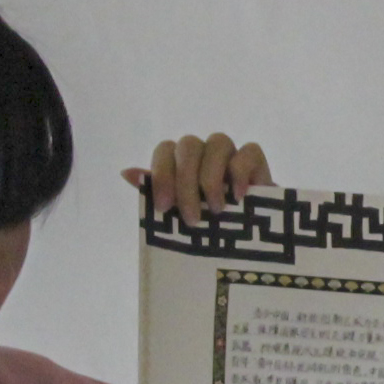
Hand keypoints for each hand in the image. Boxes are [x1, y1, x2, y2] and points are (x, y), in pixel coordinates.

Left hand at [123, 133, 271, 223]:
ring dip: (212, 177)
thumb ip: (155, 193)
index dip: (162, 175)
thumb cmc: (208, 227)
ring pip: (218, 142)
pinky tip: (238, 197)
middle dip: (186, 183)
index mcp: (180, 161)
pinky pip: (248, 151)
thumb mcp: (177, 215)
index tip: (164, 207)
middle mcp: (203, 152)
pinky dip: (240, 173)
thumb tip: (127, 173)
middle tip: (191, 218)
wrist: (249, 241)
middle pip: (189, 146)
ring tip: (216, 210)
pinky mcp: (255, 160)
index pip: (165, 150)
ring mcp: (230, 153)